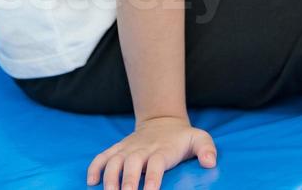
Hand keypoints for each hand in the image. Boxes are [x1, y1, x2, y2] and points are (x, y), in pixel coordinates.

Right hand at [87, 116, 215, 189]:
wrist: (163, 120)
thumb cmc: (182, 137)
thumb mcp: (200, 138)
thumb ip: (207, 149)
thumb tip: (210, 162)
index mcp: (163, 149)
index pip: (156, 164)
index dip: (152, 178)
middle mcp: (143, 149)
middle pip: (132, 163)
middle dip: (127, 181)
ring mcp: (128, 148)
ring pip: (113, 161)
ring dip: (108, 177)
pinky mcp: (118, 149)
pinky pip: (102, 157)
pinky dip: (94, 167)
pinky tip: (91, 182)